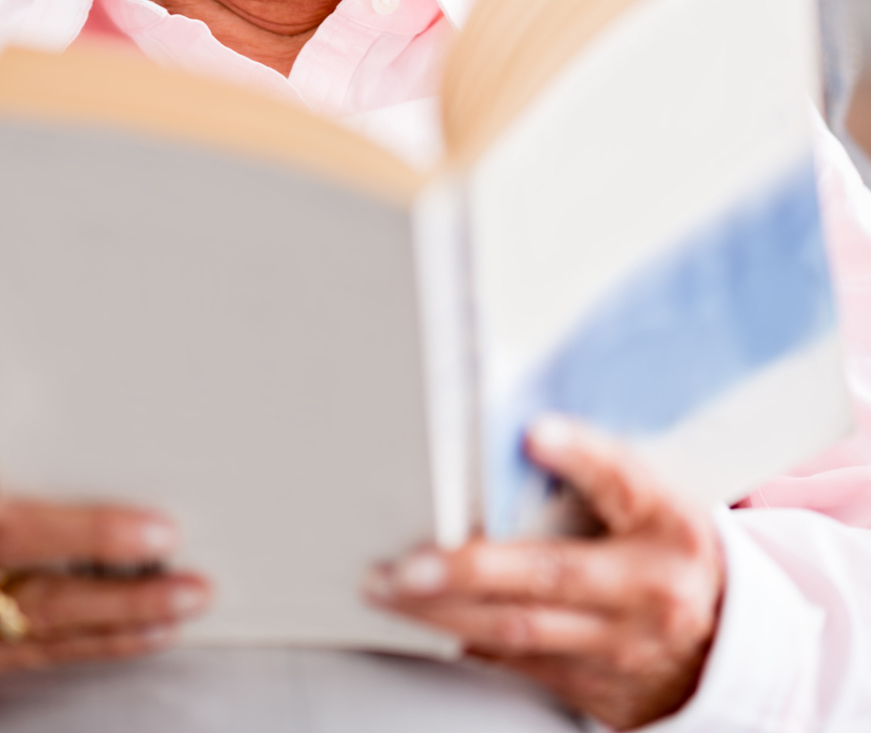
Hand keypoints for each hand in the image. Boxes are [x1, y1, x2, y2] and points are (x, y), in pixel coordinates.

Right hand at [0, 436, 212, 698]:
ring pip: (48, 642)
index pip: (15, 534)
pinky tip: (135, 635)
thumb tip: (68, 441)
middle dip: (129, 598)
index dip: (89, 533)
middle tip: (194, 584)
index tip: (156, 529)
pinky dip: (91, 647)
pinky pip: (33, 662)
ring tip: (184, 609)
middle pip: (44, 603)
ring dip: (123, 628)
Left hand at [366, 416, 723, 730]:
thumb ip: (598, 469)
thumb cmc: (668, 547)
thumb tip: (516, 429)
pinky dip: (464, 640)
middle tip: (406, 561)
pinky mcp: (595, 685)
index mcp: (666, 523)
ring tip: (388, 589)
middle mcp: (648, 589)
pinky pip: (518, 663)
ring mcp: (621, 646)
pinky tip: (420, 622)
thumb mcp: (656, 497)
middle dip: (470, 569)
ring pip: (520, 630)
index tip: (534, 432)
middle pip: (551, 575)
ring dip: (444, 611)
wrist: (726, 646)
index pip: (623, 481)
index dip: (580, 455)